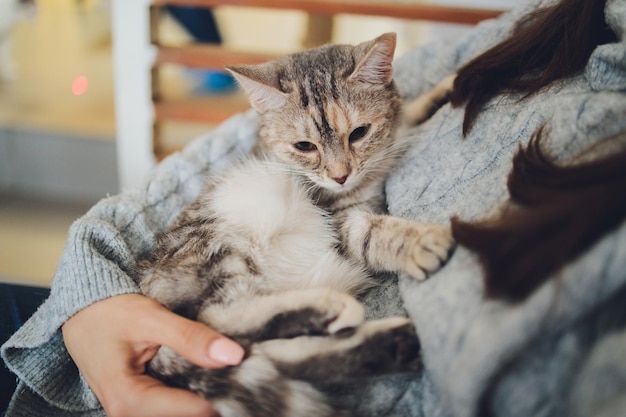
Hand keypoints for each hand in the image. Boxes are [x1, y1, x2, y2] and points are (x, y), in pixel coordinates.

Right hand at [62, 294, 243, 416]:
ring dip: (206, 394)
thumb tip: (234, 356)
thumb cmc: (109, 312)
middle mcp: (129, 414)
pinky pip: (174, 405)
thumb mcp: (151, 319)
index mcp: (129, 400)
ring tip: (229, 373)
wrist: (80, 312)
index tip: (249, 376)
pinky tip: (210, 375)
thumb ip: (191, 338)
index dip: (224, 395)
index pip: (192, 411)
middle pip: (188, 416)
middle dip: (217, 396)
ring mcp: (134, 412)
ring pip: (183, 413)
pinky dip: (194, 392)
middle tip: (242, 373)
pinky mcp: (140, 404)